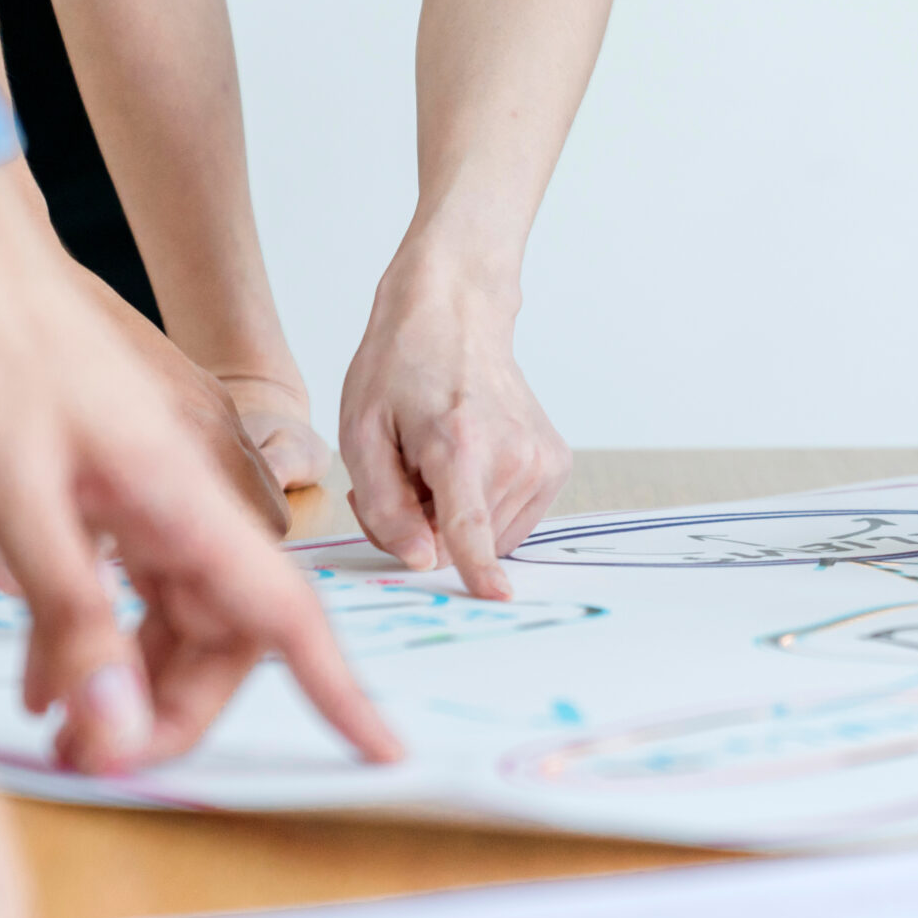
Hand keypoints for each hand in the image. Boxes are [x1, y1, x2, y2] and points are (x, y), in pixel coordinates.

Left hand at [0, 162, 399, 774]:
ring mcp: (174, 486)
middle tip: (96, 759)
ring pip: (183, 611)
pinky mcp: (139, 480)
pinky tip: (55, 669)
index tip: (383, 752)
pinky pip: (146, 577)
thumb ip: (73, 618)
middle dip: (173, 710)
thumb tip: (117, 727)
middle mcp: (203, 495)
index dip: (339, 691)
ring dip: (133, 677)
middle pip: (229, 633)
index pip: (287, 617)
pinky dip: (108, 629)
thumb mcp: (15, 502)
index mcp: (192, 498)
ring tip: (62, 725)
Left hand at [340, 253, 569, 600]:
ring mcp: (542, 461)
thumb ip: (384, 505)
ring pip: (487, 536)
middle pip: (461, 541)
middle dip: (422, 529)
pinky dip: (480, 507)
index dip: (477, 568)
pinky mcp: (556, 466)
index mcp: (459, 445)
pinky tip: (463, 465)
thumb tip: (419, 561)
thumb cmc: (400, 370)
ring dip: (451, 519)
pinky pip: (509, 520)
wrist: (458, 319)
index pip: (469, 523)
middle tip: (399, 478)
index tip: (496, 598)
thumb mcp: (361, 433)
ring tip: (430, 467)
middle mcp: (513, 456)